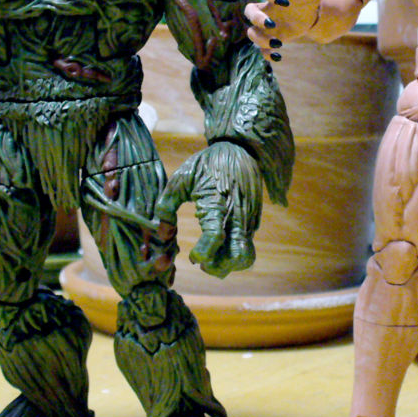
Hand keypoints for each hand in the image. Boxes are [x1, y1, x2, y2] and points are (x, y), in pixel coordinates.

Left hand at [154, 141, 262, 277]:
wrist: (241, 148)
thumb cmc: (207, 163)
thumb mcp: (181, 178)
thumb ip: (166, 205)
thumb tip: (163, 233)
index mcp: (217, 203)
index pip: (216, 238)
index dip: (204, 253)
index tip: (193, 257)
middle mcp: (238, 215)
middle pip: (238, 257)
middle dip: (220, 267)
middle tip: (203, 263)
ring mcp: (249, 219)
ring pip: (246, 255)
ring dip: (228, 263)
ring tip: (210, 256)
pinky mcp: (254, 219)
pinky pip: (247, 243)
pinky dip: (233, 251)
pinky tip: (218, 243)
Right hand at [244, 0, 329, 60]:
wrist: (309, 13)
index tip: (284, 2)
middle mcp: (267, 9)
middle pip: (249, 11)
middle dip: (257, 18)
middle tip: (271, 25)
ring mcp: (266, 26)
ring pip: (251, 32)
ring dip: (260, 39)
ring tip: (278, 43)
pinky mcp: (271, 38)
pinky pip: (261, 49)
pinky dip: (267, 55)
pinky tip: (279, 57)